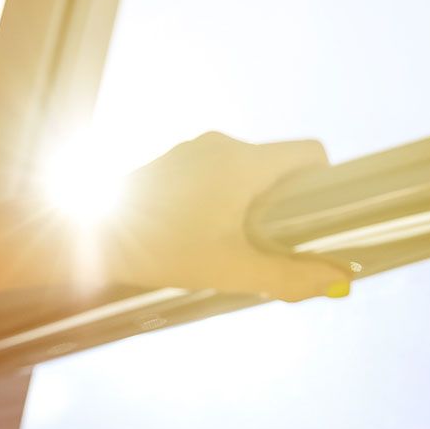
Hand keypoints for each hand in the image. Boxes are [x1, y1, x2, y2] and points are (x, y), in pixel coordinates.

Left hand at [99, 131, 349, 299]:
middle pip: (280, 166)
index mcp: (246, 162)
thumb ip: (291, 278)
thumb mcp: (234, 271)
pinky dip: (226, 202)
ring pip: (248, 173)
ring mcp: (194, 151)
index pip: (311, 152)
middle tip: (280, 245)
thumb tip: (341, 283)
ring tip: (238, 246)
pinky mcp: (172, 163)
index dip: (327, 182)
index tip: (318, 218)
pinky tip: (206, 236)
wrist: (88, 237)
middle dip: (289, 204)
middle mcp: (224, 145)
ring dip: (255, 205)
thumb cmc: (164, 250)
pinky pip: (219, 175)